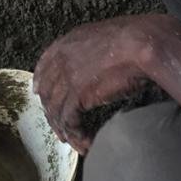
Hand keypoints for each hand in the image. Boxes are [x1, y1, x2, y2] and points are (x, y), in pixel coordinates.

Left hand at [33, 15, 169, 153]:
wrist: (141, 42)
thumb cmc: (135, 38)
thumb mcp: (107, 37)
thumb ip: (95, 50)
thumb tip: (100, 63)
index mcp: (69, 42)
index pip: (45, 64)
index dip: (41, 81)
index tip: (40, 93)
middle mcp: (62, 59)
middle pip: (47, 92)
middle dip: (52, 112)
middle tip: (60, 128)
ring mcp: (67, 76)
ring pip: (56, 110)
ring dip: (65, 130)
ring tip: (76, 142)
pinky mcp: (77, 94)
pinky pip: (69, 121)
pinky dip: (77, 136)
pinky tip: (87, 143)